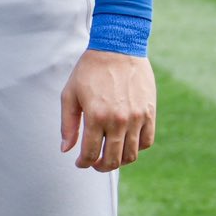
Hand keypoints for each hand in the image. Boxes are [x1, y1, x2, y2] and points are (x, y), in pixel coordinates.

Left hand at [60, 49, 155, 171]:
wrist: (118, 49)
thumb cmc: (89, 71)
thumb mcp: (69, 95)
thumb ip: (67, 124)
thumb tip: (66, 150)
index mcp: (95, 117)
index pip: (90, 153)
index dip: (83, 163)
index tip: (80, 163)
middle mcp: (118, 120)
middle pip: (112, 159)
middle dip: (101, 166)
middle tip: (95, 164)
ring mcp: (136, 117)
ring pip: (131, 154)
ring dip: (119, 161)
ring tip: (110, 156)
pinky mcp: (149, 112)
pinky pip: (147, 141)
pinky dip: (137, 148)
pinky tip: (125, 143)